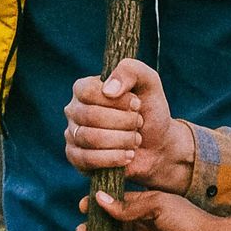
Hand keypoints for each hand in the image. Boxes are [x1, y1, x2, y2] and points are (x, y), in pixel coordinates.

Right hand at [64, 59, 193, 185]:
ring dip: (121, 140)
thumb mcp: (148, 82)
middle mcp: (74, 110)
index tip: (137, 104)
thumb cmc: (149, 110)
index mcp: (84, 88)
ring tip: (136, 140)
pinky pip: (86, 159)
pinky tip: (128, 155)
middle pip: (89, 116)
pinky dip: (112, 158)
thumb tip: (108, 90)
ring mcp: (73, 135)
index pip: (87, 92)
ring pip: (89, 138)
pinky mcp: (76, 158)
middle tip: (139, 123)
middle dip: (123, 122)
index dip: (116, 100)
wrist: (157, 145)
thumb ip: (130, 71)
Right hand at [86, 184, 230, 230]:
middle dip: (95, 229)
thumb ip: (129, 207)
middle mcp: (141, 224)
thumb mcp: (158, 206)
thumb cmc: (189, 221)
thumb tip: (100, 199)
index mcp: (144, 205)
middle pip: (111, 226)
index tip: (82, 208)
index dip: (99, 205)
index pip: (116, 203)